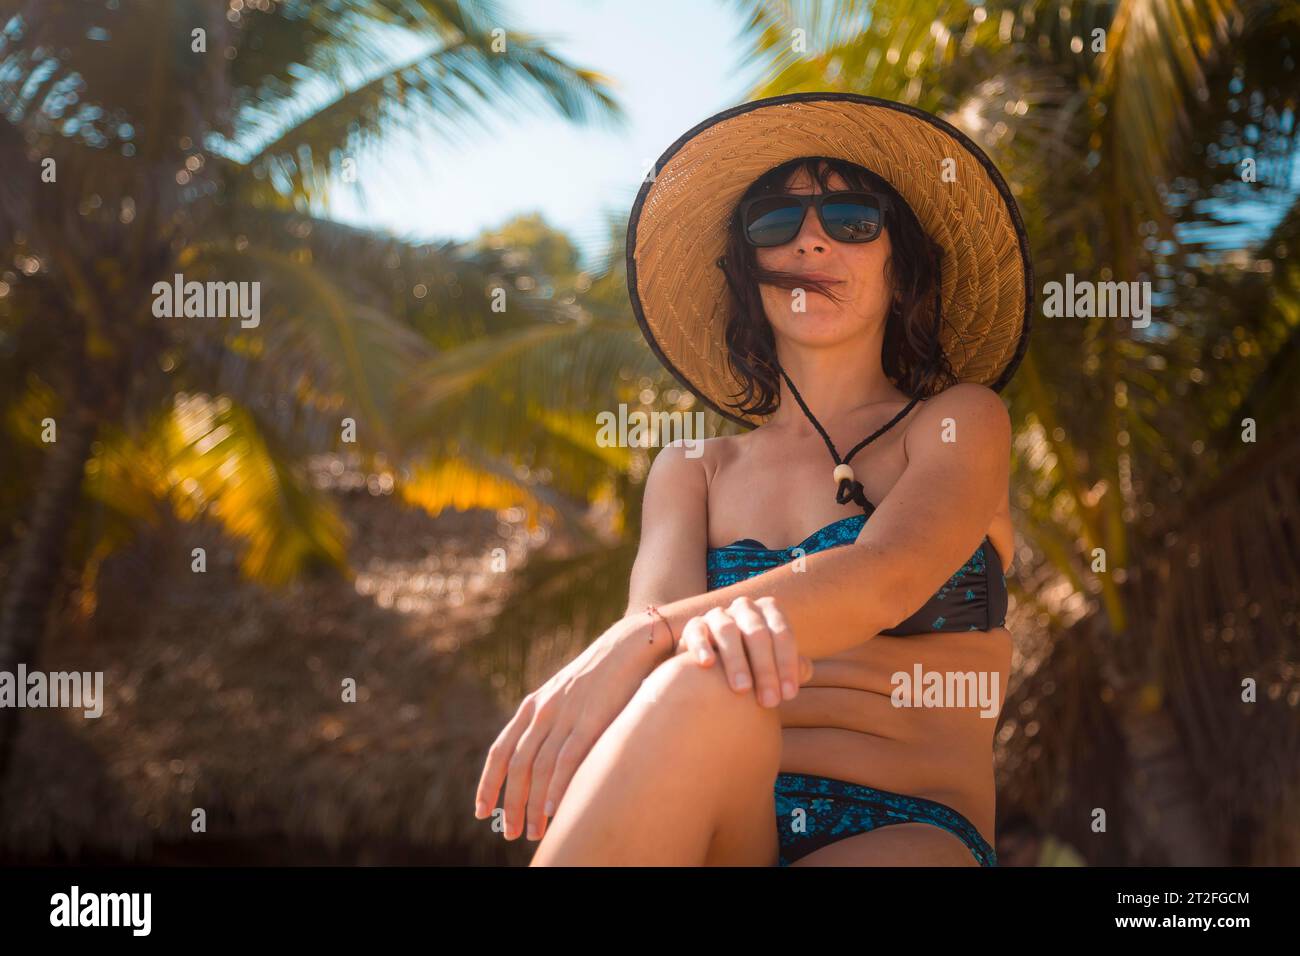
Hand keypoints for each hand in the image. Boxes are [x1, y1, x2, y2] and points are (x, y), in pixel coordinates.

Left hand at [473, 613, 664, 841]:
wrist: (629, 644)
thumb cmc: (601, 675)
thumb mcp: (565, 695)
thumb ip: (551, 722)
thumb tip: (543, 761)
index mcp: (533, 706)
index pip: (500, 750)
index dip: (488, 784)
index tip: (481, 811)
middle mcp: (542, 711)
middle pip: (517, 766)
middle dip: (511, 803)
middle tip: (512, 833)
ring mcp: (565, 714)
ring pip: (540, 767)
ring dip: (533, 804)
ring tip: (533, 831)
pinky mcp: (591, 719)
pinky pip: (568, 758)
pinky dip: (557, 786)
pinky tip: (553, 809)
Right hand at [679, 595, 812, 707]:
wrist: (717, 669)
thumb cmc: (755, 667)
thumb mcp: (775, 664)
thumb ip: (792, 667)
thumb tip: (806, 669)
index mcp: (769, 612)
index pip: (783, 634)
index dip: (787, 665)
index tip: (788, 696)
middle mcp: (744, 608)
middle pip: (757, 633)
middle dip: (765, 668)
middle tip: (769, 701)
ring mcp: (718, 615)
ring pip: (727, 630)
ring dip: (736, 660)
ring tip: (742, 690)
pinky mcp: (694, 626)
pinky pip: (696, 631)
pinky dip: (702, 646)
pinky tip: (708, 665)